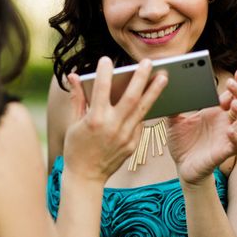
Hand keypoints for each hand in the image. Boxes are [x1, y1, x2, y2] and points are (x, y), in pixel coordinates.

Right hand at [63, 57, 166, 183]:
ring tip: (163, 76)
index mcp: (94, 120)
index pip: (101, 90)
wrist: (86, 177)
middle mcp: (112, 127)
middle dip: (141, 78)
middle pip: (131, 97)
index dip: (104, 73)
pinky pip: (140, 123)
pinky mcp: (133, 144)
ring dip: (154, 91)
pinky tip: (151, 98)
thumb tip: (73, 76)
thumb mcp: (73, 123)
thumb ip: (77, 98)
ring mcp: (125, 137)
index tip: (107, 59)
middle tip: (148, 62)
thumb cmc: (76, 148)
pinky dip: (144, 110)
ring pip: (143, 109)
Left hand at [167, 67, 236, 185]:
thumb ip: (173, 106)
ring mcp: (227, 137)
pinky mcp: (225, 152)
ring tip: (234, 104)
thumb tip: (164, 88)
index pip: (231, 94)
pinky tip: (230, 131)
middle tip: (232, 83)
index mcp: (215, 112)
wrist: (182, 167)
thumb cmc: (182, 143)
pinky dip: (236, 138)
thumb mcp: (174, 121)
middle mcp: (225, 122)